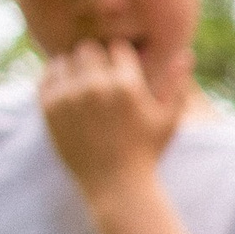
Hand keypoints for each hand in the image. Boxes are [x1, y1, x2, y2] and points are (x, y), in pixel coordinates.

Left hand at [40, 39, 188, 197]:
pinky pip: (47, 76)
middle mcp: (96, 87)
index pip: (117, 48)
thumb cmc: (147, 152)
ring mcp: (69, 96)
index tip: (123, 75)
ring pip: (65, 59)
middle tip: (102, 79)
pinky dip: (56, 80)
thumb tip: (187, 53)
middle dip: (97, 60)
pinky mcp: (49, 107)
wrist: (115, 185)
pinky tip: (70, 94)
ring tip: (85, 86)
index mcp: (127, 86)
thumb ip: (177, 84)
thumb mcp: (169, 120)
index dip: (122, 59)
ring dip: (75, 68)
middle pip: (89, 48)